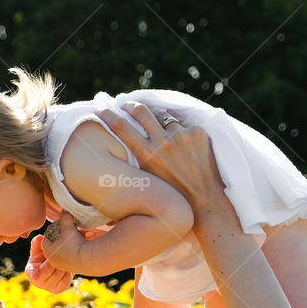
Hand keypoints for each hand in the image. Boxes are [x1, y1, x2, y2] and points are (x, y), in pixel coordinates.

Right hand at [25, 233, 73, 292]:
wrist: (52, 266)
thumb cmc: (42, 256)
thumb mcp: (38, 249)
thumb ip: (37, 243)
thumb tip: (39, 238)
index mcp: (31, 273)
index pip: (37, 275)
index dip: (44, 268)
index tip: (50, 259)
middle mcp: (39, 284)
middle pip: (51, 271)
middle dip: (56, 259)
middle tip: (61, 250)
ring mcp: (51, 288)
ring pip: (60, 274)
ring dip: (63, 263)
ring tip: (64, 256)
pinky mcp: (61, 288)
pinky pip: (67, 277)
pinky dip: (68, 270)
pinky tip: (66, 264)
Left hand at [40, 212, 85, 271]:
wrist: (88, 260)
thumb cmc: (74, 243)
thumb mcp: (68, 227)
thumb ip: (65, 217)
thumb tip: (65, 209)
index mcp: (48, 251)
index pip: (45, 240)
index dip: (49, 232)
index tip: (55, 227)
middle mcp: (53, 261)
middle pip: (53, 247)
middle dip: (58, 239)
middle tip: (64, 232)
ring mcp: (63, 266)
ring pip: (62, 253)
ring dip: (66, 246)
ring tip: (74, 237)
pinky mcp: (72, 269)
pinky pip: (70, 258)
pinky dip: (73, 251)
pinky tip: (80, 245)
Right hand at [95, 103, 227, 223]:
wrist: (204, 201)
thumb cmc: (172, 195)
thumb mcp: (147, 180)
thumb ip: (137, 160)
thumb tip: (123, 146)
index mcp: (147, 155)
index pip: (121, 126)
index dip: (109, 114)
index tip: (102, 109)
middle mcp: (163, 142)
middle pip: (141, 111)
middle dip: (132, 106)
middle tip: (128, 105)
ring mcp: (182, 135)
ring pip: (165, 118)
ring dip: (161, 123)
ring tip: (164, 136)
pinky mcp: (198, 132)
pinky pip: (184, 125)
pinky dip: (181, 132)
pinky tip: (184, 147)